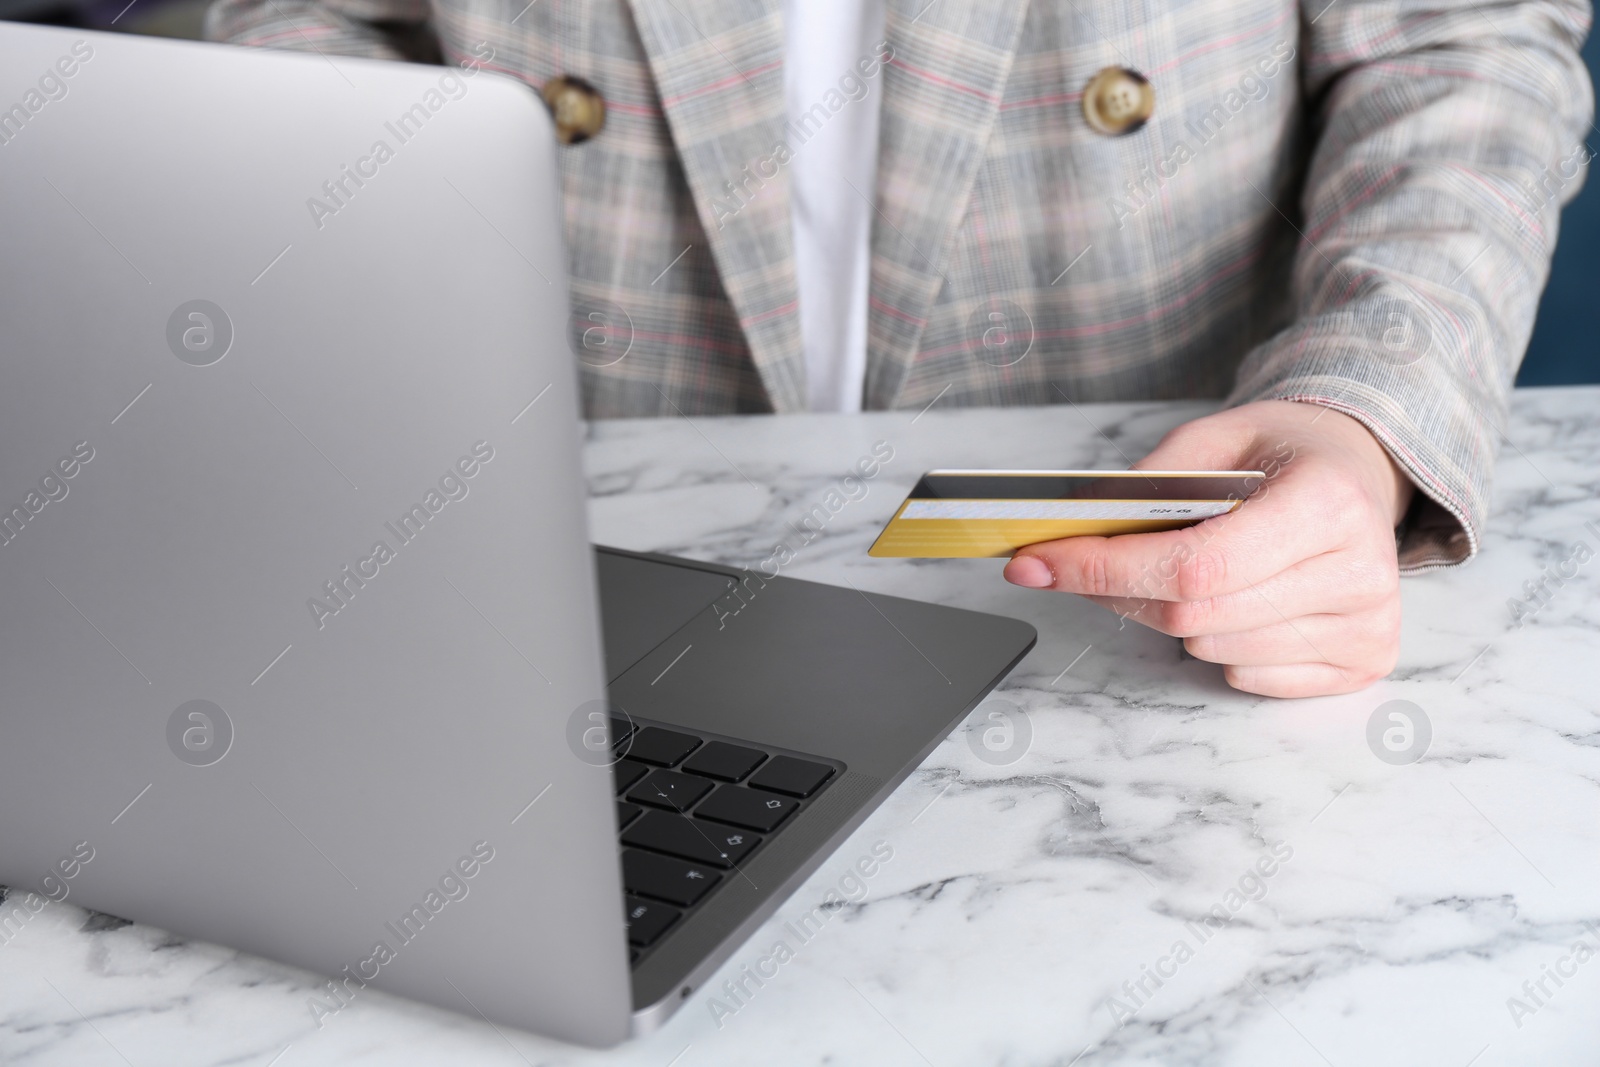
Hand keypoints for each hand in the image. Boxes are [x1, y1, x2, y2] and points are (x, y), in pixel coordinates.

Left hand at [1002, 400, 1415, 696]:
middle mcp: (1359, 571)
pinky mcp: (1363, 660)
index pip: (1197, 564)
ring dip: (1170, 616)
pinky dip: (1216, 642)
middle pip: (1194, 615)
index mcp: (1328, 503)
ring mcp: (1365, 625)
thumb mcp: (1218, 436)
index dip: (1106, 569)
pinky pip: (1245, 675)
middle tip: (1080, 564)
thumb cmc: (1285, 455)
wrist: (1361, 474)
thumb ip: (1155, 480)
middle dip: (1120, 591)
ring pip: (1212, 649)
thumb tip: (1081, 532)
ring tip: (1187, 570)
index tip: (1038, 562)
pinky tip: (1236, 600)